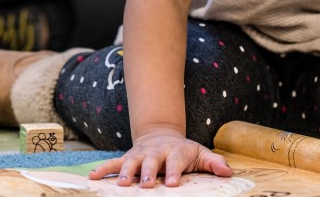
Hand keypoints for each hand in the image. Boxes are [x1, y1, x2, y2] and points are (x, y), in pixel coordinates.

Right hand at [87, 129, 231, 187]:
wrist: (161, 134)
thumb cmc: (183, 151)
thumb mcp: (200, 153)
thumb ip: (213, 162)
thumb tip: (227, 172)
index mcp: (175, 152)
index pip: (176, 162)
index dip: (174, 172)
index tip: (172, 183)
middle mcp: (156, 152)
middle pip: (151, 162)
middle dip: (147, 173)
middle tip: (144, 185)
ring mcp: (140, 154)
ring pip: (130, 162)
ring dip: (125, 172)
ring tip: (120, 184)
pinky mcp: (127, 157)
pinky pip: (113, 163)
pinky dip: (103, 169)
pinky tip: (92, 177)